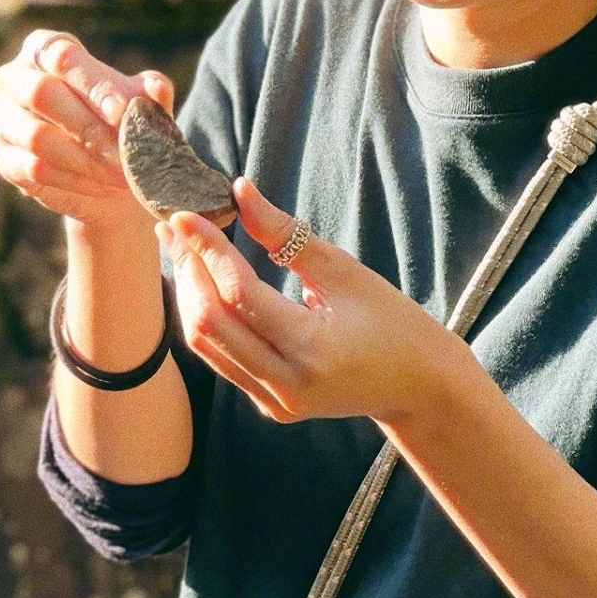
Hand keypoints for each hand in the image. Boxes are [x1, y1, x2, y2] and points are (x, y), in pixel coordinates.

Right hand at [0, 29, 174, 233]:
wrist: (105, 171)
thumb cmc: (119, 121)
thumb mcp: (141, 103)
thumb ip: (150, 92)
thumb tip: (157, 88)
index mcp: (44, 48)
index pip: (63, 56)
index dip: (93, 84)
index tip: (122, 111)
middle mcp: (13, 77)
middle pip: (42, 93)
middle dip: (88, 125)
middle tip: (125, 152)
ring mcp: (1, 117)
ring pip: (37, 136)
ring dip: (84, 158)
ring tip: (120, 174)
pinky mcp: (2, 156)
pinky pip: (33, 168)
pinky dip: (73, 180)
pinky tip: (100, 185)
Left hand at [158, 179, 452, 425]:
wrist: (419, 386)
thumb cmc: (391, 320)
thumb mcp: (344, 269)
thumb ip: (286, 233)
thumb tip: (240, 191)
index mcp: (312, 349)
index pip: (239, 294)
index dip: (207, 249)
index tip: (184, 214)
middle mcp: (288, 385)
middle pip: (210, 322)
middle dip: (189, 269)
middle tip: (178, 226)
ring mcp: (276, 403)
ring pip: (207, 344)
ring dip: (190, 292)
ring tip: (182, 247)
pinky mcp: (270, 406)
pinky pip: (222, 359)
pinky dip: (207, 317)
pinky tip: (201, 282)